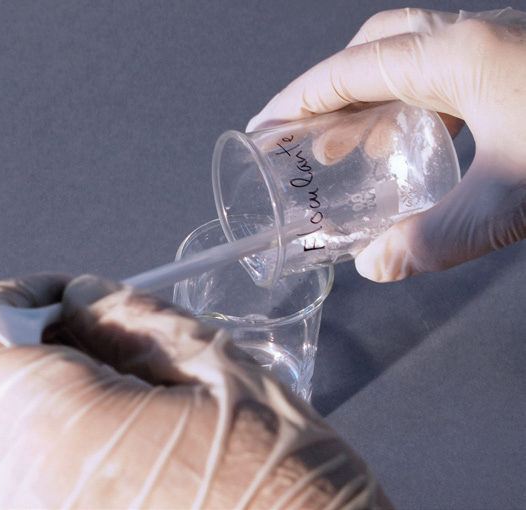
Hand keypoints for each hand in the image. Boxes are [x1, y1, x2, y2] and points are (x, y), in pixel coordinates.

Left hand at [0, 274, 392, 508]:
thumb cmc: (283, 470)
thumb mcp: (217, 366)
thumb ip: (134, 319)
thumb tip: (83, 296)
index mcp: (60, 428)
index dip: (16, 300)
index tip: (58, 296)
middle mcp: (25, 500)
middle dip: (41, 358)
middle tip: (106, 347)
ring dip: (36, 418)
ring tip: (112, 406)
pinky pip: (23, 506)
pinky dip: (48, 467)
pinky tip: (116, 456)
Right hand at [248, 8, 525, 281]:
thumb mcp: (508, 202)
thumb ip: (433, 239)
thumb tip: (376, 266)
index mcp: (456, 54)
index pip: (349, 70)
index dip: (297, 100)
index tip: (265, 125)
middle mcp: (471, 38)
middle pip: (373, 49)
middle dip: (328, 92)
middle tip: (302, 135)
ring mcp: (495, 48)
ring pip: (409, 62)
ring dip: (370, 102)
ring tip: (345, 148)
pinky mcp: (513, 68)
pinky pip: (442, 78)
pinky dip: (411, 110)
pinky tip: (414, 147)